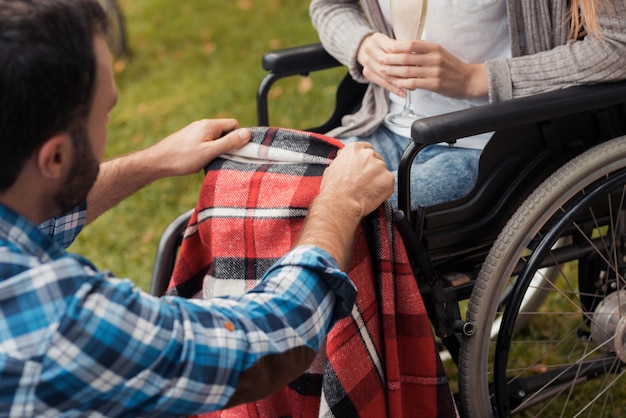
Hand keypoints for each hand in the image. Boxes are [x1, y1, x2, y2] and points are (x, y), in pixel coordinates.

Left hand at [150, 119, 250, 176]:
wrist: (158, 161)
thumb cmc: (183, 157)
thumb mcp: (210, 151)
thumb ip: (229, 142)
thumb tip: (247, 133)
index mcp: (210, 125)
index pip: (234, 124)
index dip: (237, 137)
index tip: (234, 151)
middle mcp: (203, 125)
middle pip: (225, 131)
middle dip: (227, 144)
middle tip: (221, 158)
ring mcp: (195, 131)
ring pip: (215, 138)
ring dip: (216, 149)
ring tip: (208, 161)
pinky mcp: (189, 139)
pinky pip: (206, 142)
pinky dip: (207, 151)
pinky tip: (199, 161)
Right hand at [320, 142, 393, 217]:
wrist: (340, 203)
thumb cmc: (333, 189)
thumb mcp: (332, 168)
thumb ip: (342, 160)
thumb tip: (343, 158)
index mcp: (354, 149)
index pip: (366, 148)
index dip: (364, 160)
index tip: (362, 168)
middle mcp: (369, 154)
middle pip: (376, 159)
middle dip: (372, 170)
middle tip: (364, 182)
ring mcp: (380, 166)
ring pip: (382, 172)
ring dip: (377, 180)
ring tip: (366, 191)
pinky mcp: (389, 179)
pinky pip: (388, 184)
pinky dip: (383, 190)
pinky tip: (371, 196)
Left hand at [357, 33, 487, 98]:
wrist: (469, 80)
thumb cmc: (452, 67)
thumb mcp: (439, 53)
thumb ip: (423, 51)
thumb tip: (404, 48)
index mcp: (434, 48)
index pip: (411, 44)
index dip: (397, 47)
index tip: (386, 48)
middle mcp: (434, 58)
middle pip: (406, 57)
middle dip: (391, 59)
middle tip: (380, 60)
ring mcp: (434, 72)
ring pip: (408, 71)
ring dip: (393, 71)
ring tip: (384, 71)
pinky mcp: (434, 84)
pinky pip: (413, 83)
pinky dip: (402, 83)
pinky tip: (395, 83)